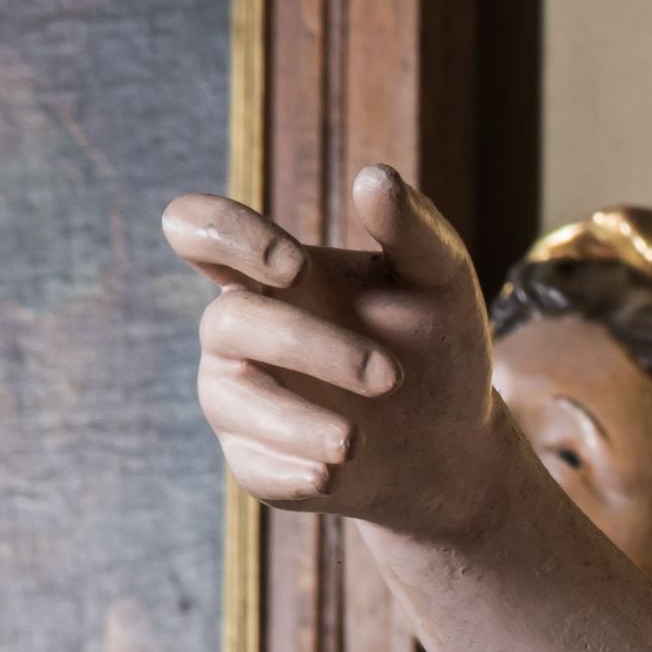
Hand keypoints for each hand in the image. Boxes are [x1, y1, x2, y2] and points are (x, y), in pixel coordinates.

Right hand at [170, 162, 510, 542]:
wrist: (454, 443)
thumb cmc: (436, 346)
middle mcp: (238, 329)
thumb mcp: (441, 279)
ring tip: (356, 441)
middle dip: (310, 347)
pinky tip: (334, 473)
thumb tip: (373, 178)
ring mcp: (239, 396)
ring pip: (229, 398)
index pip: (198, 229)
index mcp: (268, 272)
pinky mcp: (254, 460)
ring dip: (296, 419)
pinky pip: (252, 465)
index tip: (291, 266)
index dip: (222, 235)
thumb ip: (411, 227)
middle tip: (390, 377)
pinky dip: (293, 469)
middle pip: (230, 323)